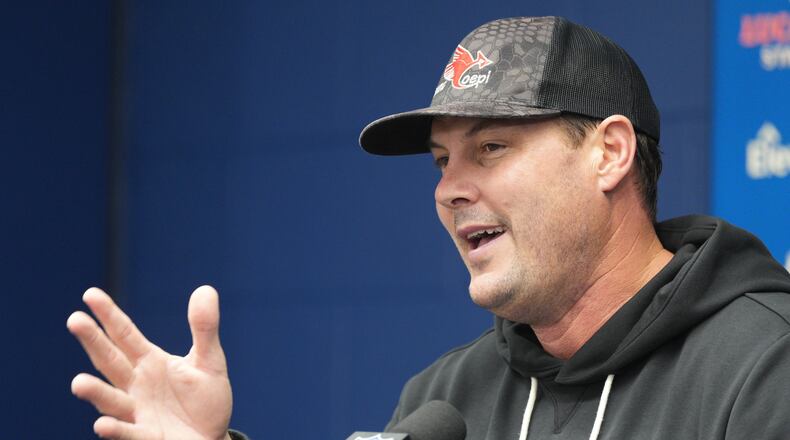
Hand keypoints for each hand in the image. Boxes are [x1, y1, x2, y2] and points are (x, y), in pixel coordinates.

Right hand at [67, 285, 232, 439]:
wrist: (212, 439)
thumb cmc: (205, 399)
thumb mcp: (209, 361)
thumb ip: (204, 328)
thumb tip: (206, 288)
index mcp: (149, 362)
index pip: (125, 334)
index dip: (109, 315)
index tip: (90, 294)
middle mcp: (136, 385)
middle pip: (110, 360)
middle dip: (93, 342)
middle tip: (74, 320)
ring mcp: (137, 412)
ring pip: (111, 400)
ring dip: (95, 392)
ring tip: (78, 383)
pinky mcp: (147, 438)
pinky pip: (129, 433)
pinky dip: (116, 429)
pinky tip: (102, 425)